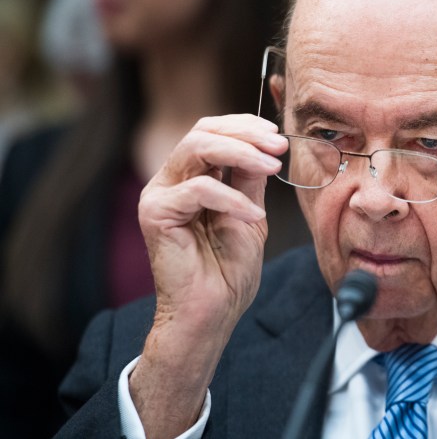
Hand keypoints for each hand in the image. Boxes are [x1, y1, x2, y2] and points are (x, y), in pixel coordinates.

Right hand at [132, 114, 286, 436]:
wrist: (213, 312)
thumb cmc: (229, 269)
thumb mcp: (250, 213)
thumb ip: (251, 179)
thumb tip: (267, 145)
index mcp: (190, 177)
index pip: (210, 131)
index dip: (244, 126)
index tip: (278, 137)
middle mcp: (170, 181)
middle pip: (202, 132)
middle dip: (246, 134)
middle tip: (278, 147)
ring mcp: (159, 194)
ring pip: (196, 148)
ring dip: (241, 153)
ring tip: (272, 168)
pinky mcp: (156, 214)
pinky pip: (197, 189)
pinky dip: (232, 198)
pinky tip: (254, 215)